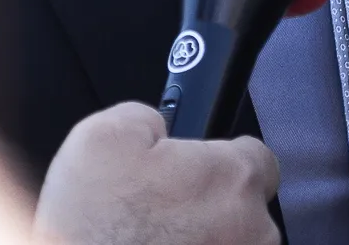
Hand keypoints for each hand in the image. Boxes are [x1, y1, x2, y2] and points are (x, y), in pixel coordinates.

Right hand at [35, 103, 280, 244]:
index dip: (220, 161)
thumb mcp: (99, 138)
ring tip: (153, 243)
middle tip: (162, 215)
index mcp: (231, 179)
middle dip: (210, 207)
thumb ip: (144, 116)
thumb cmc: (91, 231)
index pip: (257, 157)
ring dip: (204, 242)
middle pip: (245, 208)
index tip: (194, 172)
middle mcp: (253, 231)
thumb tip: (157, 125)